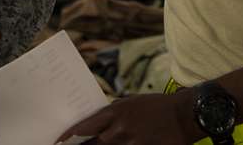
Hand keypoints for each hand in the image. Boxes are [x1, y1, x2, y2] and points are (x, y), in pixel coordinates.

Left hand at [57, 93, 199, 144]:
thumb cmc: (157, 107)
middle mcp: (119, 129)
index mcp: (114, 112)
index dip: (68, 136)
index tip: (58, 141)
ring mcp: (130, 143)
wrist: (184, 115)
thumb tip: (97, 124)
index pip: (83, 127)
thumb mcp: (131, 102)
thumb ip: (113, 113)